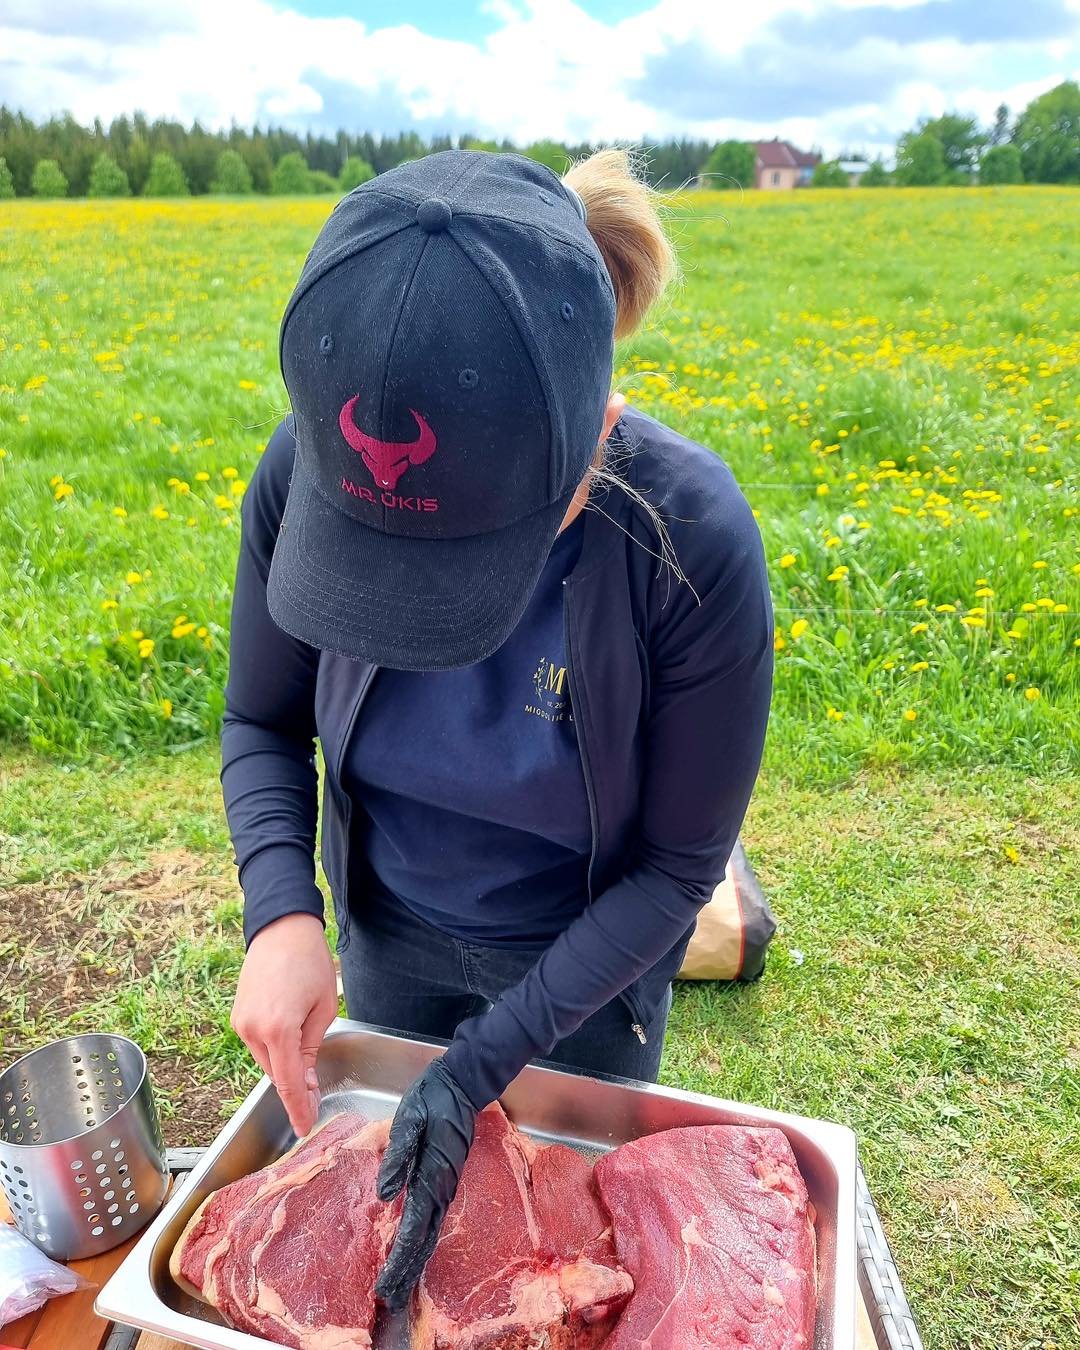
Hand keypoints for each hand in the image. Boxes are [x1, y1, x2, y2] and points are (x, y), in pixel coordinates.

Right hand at [230, 913, 337, 1137]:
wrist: (281, 928)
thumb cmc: (309, 961)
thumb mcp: (322, 1008)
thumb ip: (311, 1049)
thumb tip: (305, 1083)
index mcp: (278, 1030)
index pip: (289, 1083)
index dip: (298, 1109)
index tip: (305, 1127)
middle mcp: (252, 1031)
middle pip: (277, 1075)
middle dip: (295, 1089)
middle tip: (315, 1100)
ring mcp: (241, 1024)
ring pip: (266, 1062)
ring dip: (284, 1067)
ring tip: (306, 1061)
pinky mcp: (237, 1017)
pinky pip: (258, 1045)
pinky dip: (274, 1050)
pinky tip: (289, 1041)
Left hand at [374, 1059, 477, 1311]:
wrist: (462, 1085)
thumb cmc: (433, 1099)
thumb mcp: (409, 1120)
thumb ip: (397, 1155)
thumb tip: (384, 1193)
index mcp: (432, 1177)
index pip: (414, 1230)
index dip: (399, 1261)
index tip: (385, 1286)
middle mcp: (441, 1189)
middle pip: (424, 1240)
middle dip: (406, 1271)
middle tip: (389, 1299)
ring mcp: (445, 1186)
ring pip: (430, 1233)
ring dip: (414, 1260)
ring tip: (398, 1286)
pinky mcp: (444, 1180)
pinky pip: (432, 1220)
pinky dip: (421, 1242)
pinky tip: (413, 1250)